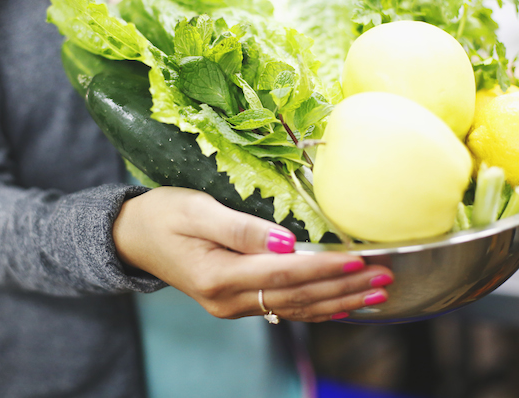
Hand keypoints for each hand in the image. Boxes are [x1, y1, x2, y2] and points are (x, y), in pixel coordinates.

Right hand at [113, 187, 392, 322]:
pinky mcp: (235, 303)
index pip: (285, 274)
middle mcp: (228, 300)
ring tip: (376, 295)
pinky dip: (316, 308)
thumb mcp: (196, 210)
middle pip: (297, 297)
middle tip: (385, 280)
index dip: (325, 268)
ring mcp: (232, 306)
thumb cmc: (163, 215)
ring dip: (338, 301)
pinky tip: (341, 306)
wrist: (133, 237)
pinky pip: (283, 308)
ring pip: (295, 308)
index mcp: (218, 276)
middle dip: (344, 289)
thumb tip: (287, 243)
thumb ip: (240, 228)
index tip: (361, 260)